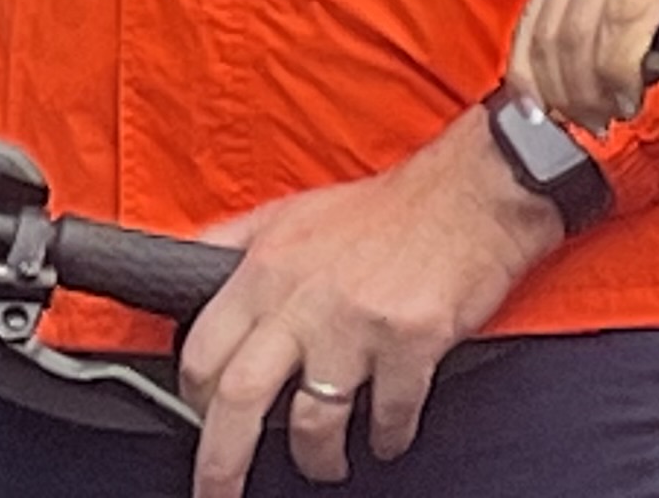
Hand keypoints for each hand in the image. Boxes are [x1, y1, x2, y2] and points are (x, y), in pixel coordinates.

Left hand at [177, 112, 565, 495]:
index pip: (203, 350)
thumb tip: (185, 268)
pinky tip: (387, 435)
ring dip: (317, 459)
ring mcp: (357, 322)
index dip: (194, 399)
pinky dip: (386, 438)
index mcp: (267, 268)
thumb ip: (234, 244)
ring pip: (312, 423)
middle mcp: (304, 297)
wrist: (473, 191)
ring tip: (327, 463)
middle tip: (222, 494)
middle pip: (238, 399)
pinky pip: (388, 417)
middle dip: (222, 463)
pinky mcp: (411, 341)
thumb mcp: (291, 211)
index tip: (203, 421)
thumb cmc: (384, 208)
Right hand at [512, 0, 658, 132]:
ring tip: (579, 117)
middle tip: (601, 123)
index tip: (628, 107)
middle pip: (577, 31)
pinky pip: (528, 21)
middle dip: (584, 91)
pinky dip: (527, 67)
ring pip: (546, 30)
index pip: (623, 18)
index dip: (618, 74)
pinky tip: (538, 102)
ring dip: (556, 86)